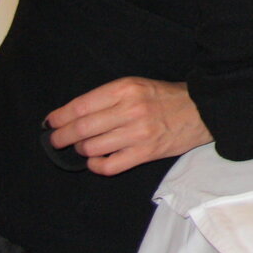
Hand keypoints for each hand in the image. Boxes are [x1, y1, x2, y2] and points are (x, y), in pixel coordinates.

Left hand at [46, 77, 211, 175]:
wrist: (202, 110)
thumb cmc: (165, 97)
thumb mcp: (137, 86)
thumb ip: (108, 98)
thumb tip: (73, 114)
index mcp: (126, 89)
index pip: (80, 106)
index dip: (60, 117)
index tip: (51, 123)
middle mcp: (130, 110)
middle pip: (81, 129)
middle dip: (61, 137)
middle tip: (56, 141)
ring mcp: (138, 133)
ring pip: (91, 148)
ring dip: (81, 150)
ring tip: (83, 148)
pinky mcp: (146, 153)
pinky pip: (109, 166)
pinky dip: (96, 166)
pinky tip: (96, 161)